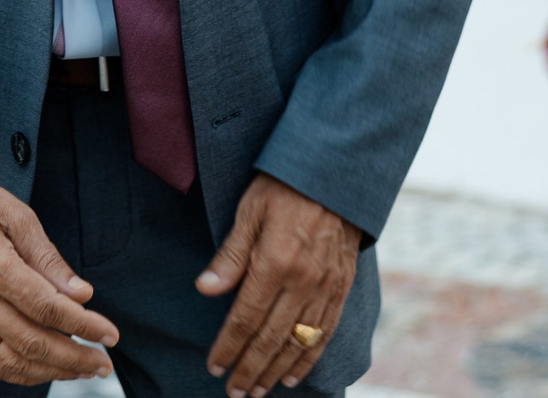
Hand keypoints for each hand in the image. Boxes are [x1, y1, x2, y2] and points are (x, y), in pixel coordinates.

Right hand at [0, 179, 117, 385]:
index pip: (45, 307)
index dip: (83, 325)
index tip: (110, 333)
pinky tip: (45, 369)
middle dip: (74, 357)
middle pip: (30, 341)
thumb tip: (81, 295)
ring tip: (82, 370)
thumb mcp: (17, 215)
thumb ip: (48, 258)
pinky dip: (20, 373)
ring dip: (51, 372)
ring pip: (10, 361)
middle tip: (103, 362)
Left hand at [196, 174, 360, 395]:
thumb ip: (230, 255)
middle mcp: (303, 281)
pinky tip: (294, 374)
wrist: (335, 172)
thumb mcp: (249, 211)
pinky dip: (309, 357)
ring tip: (258, 390)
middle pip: (271, 338)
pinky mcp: (341, 287)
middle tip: (235, 393)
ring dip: (276, 370)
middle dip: (250, 369)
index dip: (228, 347)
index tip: (215, 367)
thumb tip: (205, 289)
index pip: (245, 318)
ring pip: (298, 342)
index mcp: (275, 262)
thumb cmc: (284, 186)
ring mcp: (325, 286)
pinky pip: (325, 332)